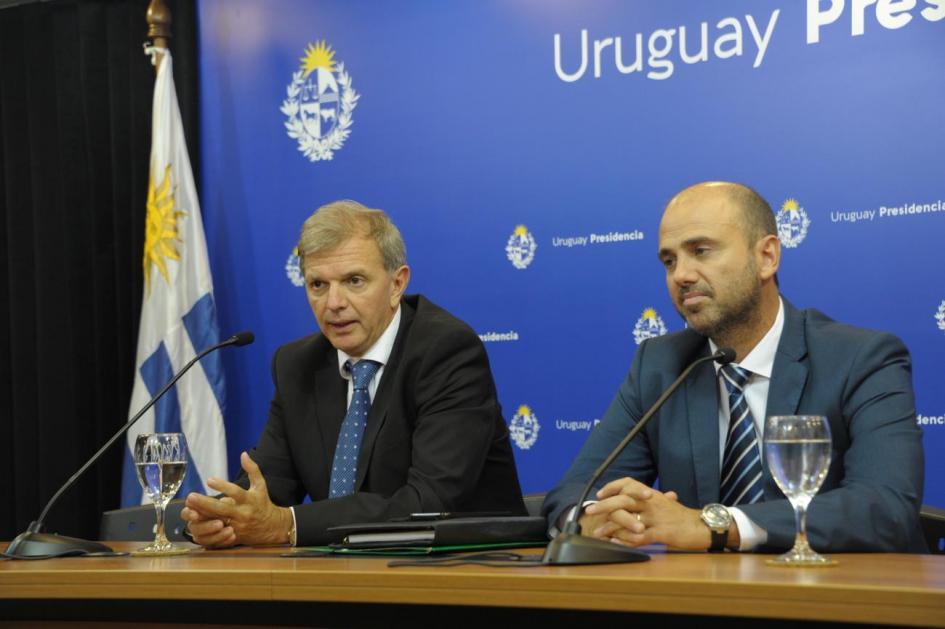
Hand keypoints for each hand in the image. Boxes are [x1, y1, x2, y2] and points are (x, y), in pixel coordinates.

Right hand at [181, 495, 237, 548]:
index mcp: (196, 511)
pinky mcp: (210, 545)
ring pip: (202, 539)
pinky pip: (214, 546)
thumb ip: (222, 503)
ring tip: (231, 530)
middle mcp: (196, 524)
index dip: (189, 514)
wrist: (240, 520)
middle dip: (206, 526)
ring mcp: (202, 536)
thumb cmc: (231, 506)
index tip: (196, 515)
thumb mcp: (228, 502)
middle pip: (193, 528)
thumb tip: (223, 502)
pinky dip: (224, 541)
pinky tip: (233, 536)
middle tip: (220, 523)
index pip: (186, 513)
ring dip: (217, 535)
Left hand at [182, 452, 293, 547]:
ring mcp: (237, 526)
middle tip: (191, 497)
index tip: (209, 479)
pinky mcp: (232, 536)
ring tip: (188, 508)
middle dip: (205, 504)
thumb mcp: (261, 485)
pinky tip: (194, 523)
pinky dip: (206, 529)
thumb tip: (243, 454)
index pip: (236, 493)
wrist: (272, 527)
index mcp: (249, 500)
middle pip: (221, 509)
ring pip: (216, 522)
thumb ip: (252, 469)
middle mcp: (242, 513)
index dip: (223, 486)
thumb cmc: (263, 502)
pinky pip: (217, 534)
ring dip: (202, 516)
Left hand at [584, 477, 713, 549]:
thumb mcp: (666, 504)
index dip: (612, 487)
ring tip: (598, 533)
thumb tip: (638, 498)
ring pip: (628, 518)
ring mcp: (656, 517)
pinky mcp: (662, 532)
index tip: (599, 494)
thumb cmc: (683, 517)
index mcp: (652, 495)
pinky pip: (640, 536)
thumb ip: (651, 500)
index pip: (628, 483)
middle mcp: (652, 503)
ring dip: (610, 527)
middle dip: (604, 506)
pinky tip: (615, 543)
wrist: (703, 526)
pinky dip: (626, 540)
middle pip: (623, 500)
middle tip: (590, 512)